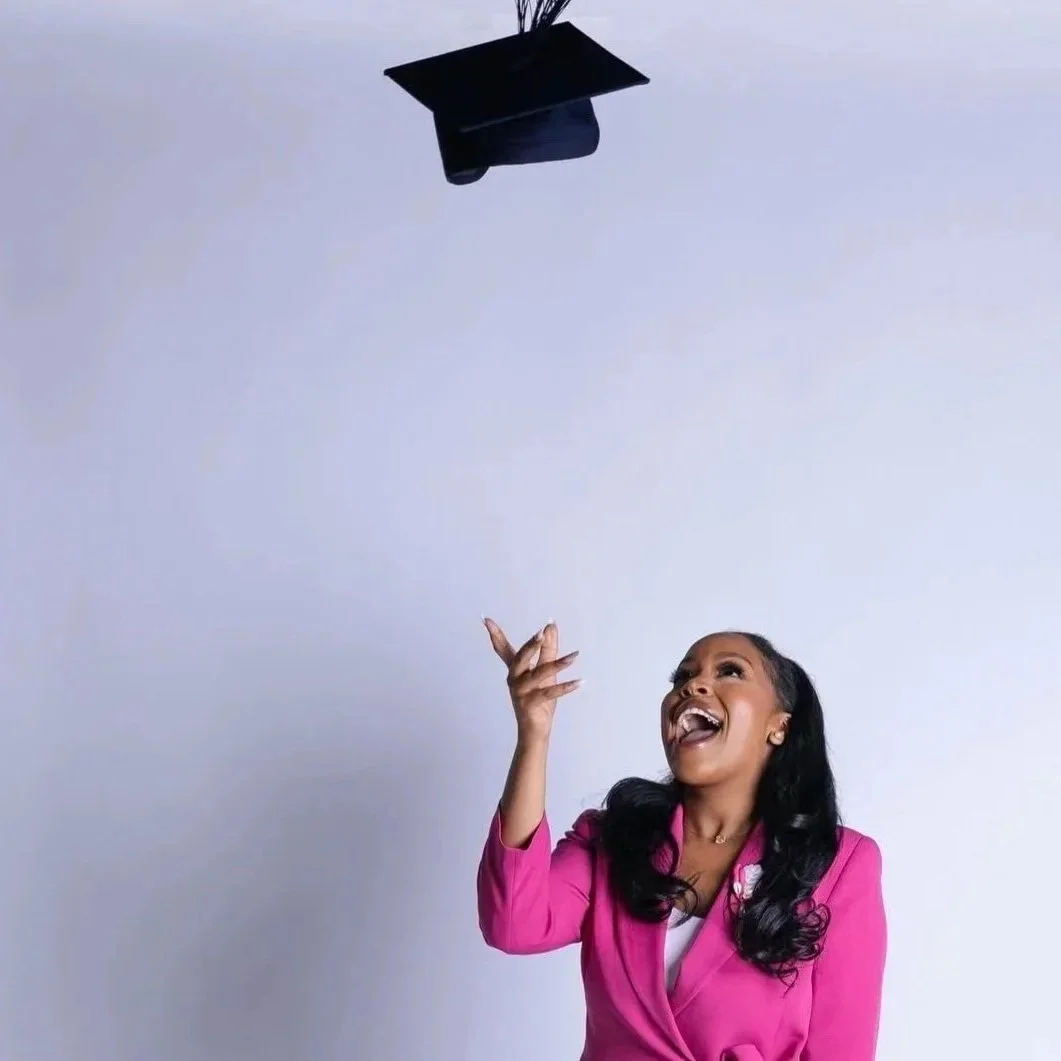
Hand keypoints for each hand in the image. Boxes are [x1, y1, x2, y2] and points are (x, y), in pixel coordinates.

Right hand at [483, 618, 580, 739]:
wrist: (534, 730)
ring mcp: (521, 692)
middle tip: (541, 632)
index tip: (485, 618)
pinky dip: (566, 687)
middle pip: (521, 658)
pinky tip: (580, 682)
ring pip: (540, 674)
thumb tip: (550, 626)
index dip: (494, 634)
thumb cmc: (538, 700)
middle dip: (531, 645)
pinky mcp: (530, 704)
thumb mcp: (545, 672)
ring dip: (559, 664)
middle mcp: (514, 679)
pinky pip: (550, 693)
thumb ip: (547, 650)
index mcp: (515, 670)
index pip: (503, 649)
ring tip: (575, 656)